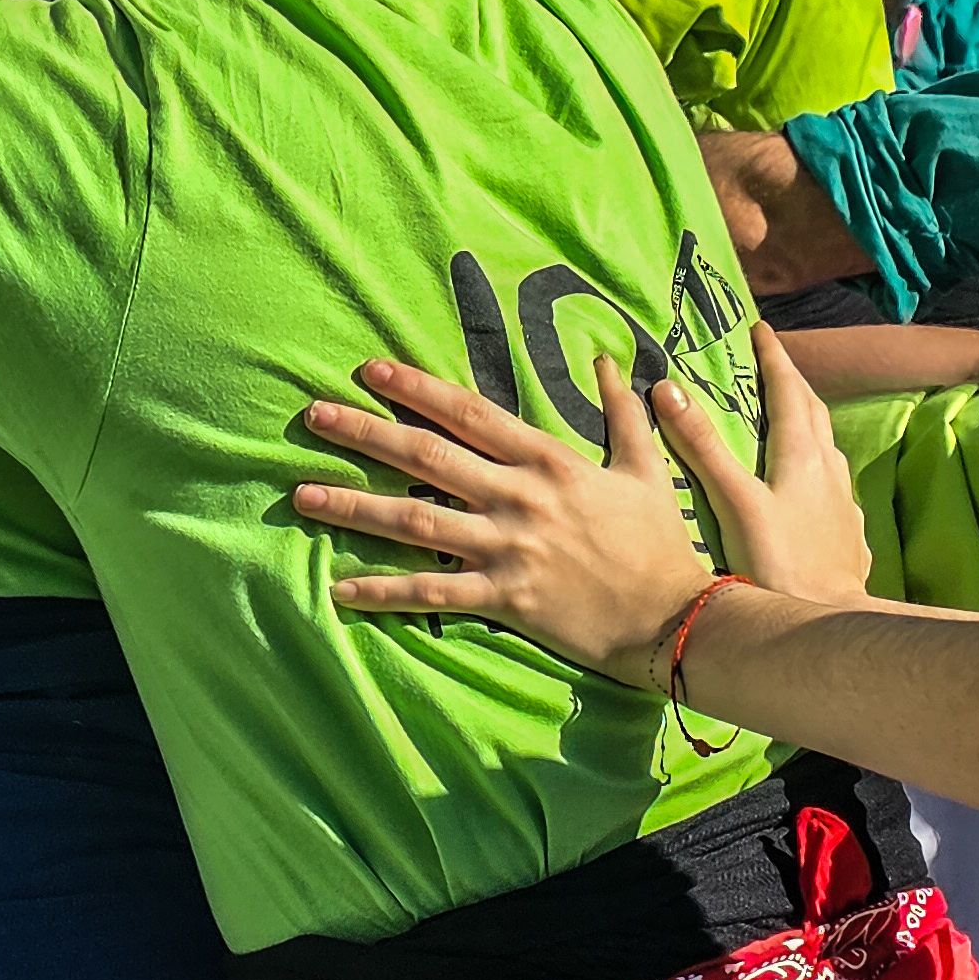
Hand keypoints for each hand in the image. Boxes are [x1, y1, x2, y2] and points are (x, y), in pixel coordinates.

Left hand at [300, 325, 870, 685]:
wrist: (676, 616)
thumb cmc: (660, 541)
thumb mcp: (644, 467)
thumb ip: (622, 414)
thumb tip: (612, 362)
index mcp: (548, 460)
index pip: (468, 413)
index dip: (416, 388)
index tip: (370, 370)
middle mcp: (518, 498)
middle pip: (425, 456)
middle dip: (364, 433)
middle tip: (312, 416)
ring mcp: (507, 548)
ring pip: (414, 520)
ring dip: (354, 506)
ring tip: (302, 495)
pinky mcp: (504, 598)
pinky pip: (431, 592)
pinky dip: (383, 590)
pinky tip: (339, 587)